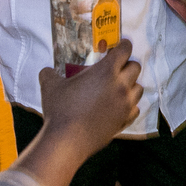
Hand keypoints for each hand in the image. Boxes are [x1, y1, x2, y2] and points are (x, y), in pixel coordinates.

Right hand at [38, 41, 141, 158]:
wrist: (67, 140)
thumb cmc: (61, 109)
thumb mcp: (51, 86)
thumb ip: (49, 74)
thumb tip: (46, 71)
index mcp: (106, 71)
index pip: (125, 50)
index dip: (124, 45)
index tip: (121, 45)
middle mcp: (121, 85)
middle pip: (136, 67)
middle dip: (127, 65)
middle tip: (116, 68)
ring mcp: (125, 104)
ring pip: (139, 88)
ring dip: (131, 85)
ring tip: (118, 88)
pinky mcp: (125, 120)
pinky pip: (135, 108)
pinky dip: (130, 105)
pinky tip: (119, 107)